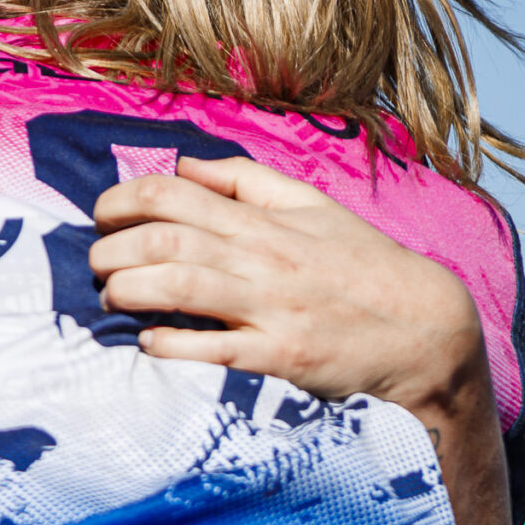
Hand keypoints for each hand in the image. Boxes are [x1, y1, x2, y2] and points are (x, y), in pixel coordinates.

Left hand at [91, 156, 487, 423]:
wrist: (428, 330)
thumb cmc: (361, 266)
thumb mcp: (313, 208)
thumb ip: (245, 181)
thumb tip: (184, 166)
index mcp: (266, 220)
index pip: (174, 194)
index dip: (122, 201)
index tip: (101, 217)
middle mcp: (263, 259)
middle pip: (163, 240)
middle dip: (110, 250)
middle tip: (95, 264)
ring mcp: (270, 309)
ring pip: (178, 287)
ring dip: (127, 292)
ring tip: (111, 299)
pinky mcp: (279, 358)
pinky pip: (208, 349)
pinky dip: (167, 344)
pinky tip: (148, 343)